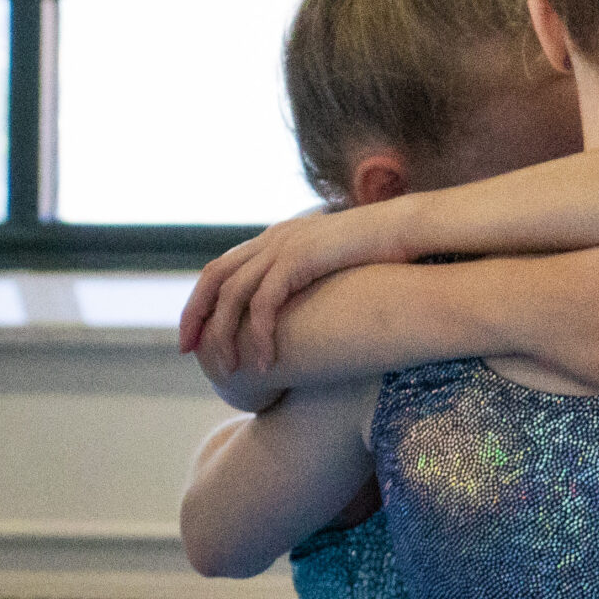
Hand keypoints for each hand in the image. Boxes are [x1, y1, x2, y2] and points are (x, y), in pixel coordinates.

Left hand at [182, 203, 412, 378]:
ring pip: (233, 296)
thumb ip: (313, 277)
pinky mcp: (300, 260)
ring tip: (226, 369)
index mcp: (279, 236)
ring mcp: (285, 246)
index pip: (222, 266)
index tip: (195, 332)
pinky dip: (260, 337)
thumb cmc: (385, 251)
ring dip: (226, 336)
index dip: (202, 299)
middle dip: (196, 316)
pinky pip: (265, 305)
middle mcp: (274, 238)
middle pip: (214, 278)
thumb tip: (305, 307)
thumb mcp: (337, 263)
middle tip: (188, 351)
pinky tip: (265, 364)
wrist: (410, 229)